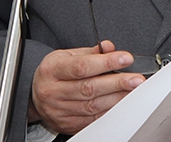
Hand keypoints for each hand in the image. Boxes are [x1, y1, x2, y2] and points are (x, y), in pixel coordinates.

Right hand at [28, 40, 144, 133]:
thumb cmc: (53, 73)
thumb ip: (90, 52)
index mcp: (52, 70)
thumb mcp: (65, 56)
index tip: (126, 58)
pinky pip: (92, 120)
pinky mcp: (67, 124)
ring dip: (117, 98)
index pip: (82, 66)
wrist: (33, 94)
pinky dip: (109, 112)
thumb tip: (109, 47)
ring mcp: (59, 111)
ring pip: (93, 107)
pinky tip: (121, 104)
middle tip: (136, 79)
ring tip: (134, 91)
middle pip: (89, 88)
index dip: (106, 62)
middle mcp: (54, 92)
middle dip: (117, 83)